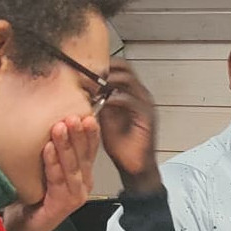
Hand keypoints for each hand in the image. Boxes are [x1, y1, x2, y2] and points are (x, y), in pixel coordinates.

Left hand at [4, 114, 99, 230]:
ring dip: (66, 146)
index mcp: (81, 175)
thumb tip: (53, 122)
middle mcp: (82, 185)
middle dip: (79, 135)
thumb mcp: (48, 169)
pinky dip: (52, 163)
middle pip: (83, 157)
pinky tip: (48, 148)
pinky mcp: (61, 205)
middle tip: (74, 116)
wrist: (25, 226)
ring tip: (60, 127)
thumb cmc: (33, 196)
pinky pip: (57, 180)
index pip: (89, 151)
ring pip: (72, 167)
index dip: (90, 134)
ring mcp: (74, 196)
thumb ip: (54, 151)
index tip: (88, 115)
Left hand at [99, 59, 161, 193]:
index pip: (120, 67)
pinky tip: (103, 102)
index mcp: (132, 93)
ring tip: (94, 86)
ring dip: (109, 81)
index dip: (104, 65)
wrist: (133, 165)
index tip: (86, 67)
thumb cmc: (121, 145)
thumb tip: (83, 88)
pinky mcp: (147, 116)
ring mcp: (145, 104)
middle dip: (106, 69)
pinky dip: (114, 99)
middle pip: (125, 68)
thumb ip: (98, 101)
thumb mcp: (104, 117)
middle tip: (88, 74)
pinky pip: (130, 100)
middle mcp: (141, 95)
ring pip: (128, 80)